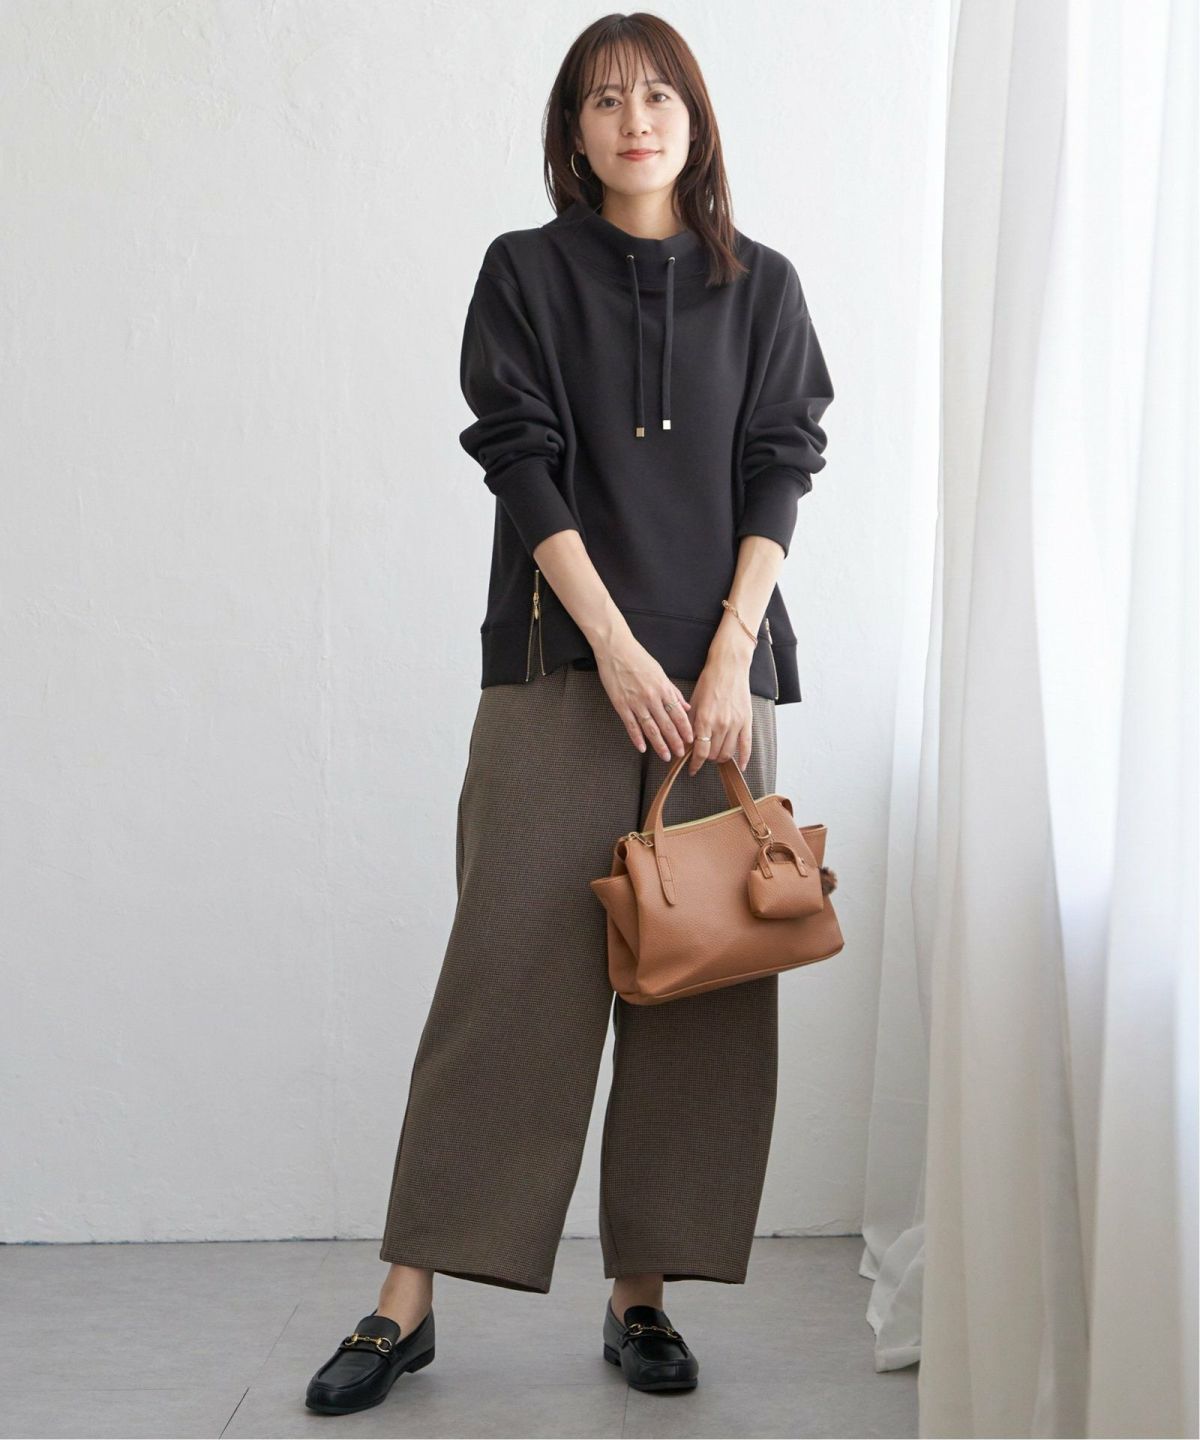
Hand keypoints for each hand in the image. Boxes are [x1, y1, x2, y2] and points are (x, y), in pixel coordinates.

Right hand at [593, 635, 692, 759]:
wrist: (615, 648)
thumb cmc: (638, 658)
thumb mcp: (660, 672)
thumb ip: (673, 691)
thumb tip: (685, 707)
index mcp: (663, 688)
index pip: (678, 714)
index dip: (685, 729)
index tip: (691, 740)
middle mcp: (652, 697)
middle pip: (667, 724)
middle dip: (675, 741)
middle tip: (681, 753)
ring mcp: (635, 702)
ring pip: (651, 728)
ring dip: (660, 744)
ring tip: (666, 755)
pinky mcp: (621, 704)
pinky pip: (631, 725)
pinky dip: (637, 738)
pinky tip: (642, 748)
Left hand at [686, 649, 753, 776]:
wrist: (729, 667)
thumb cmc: (709, 682)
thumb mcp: (694, 702)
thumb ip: (691, 725)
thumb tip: (687, 744)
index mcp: (705, 720)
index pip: (700, 752)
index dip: (695, 764)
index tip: (692, 769)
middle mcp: (721, 725)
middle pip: (713, 754)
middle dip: (706, 757)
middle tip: (702, 754)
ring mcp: (736, 724)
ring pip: (727, 753)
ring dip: (720, 757)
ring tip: (715, 753)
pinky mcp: (747, 722)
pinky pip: (746, 746)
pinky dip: (743, 759)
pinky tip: (740, 766)